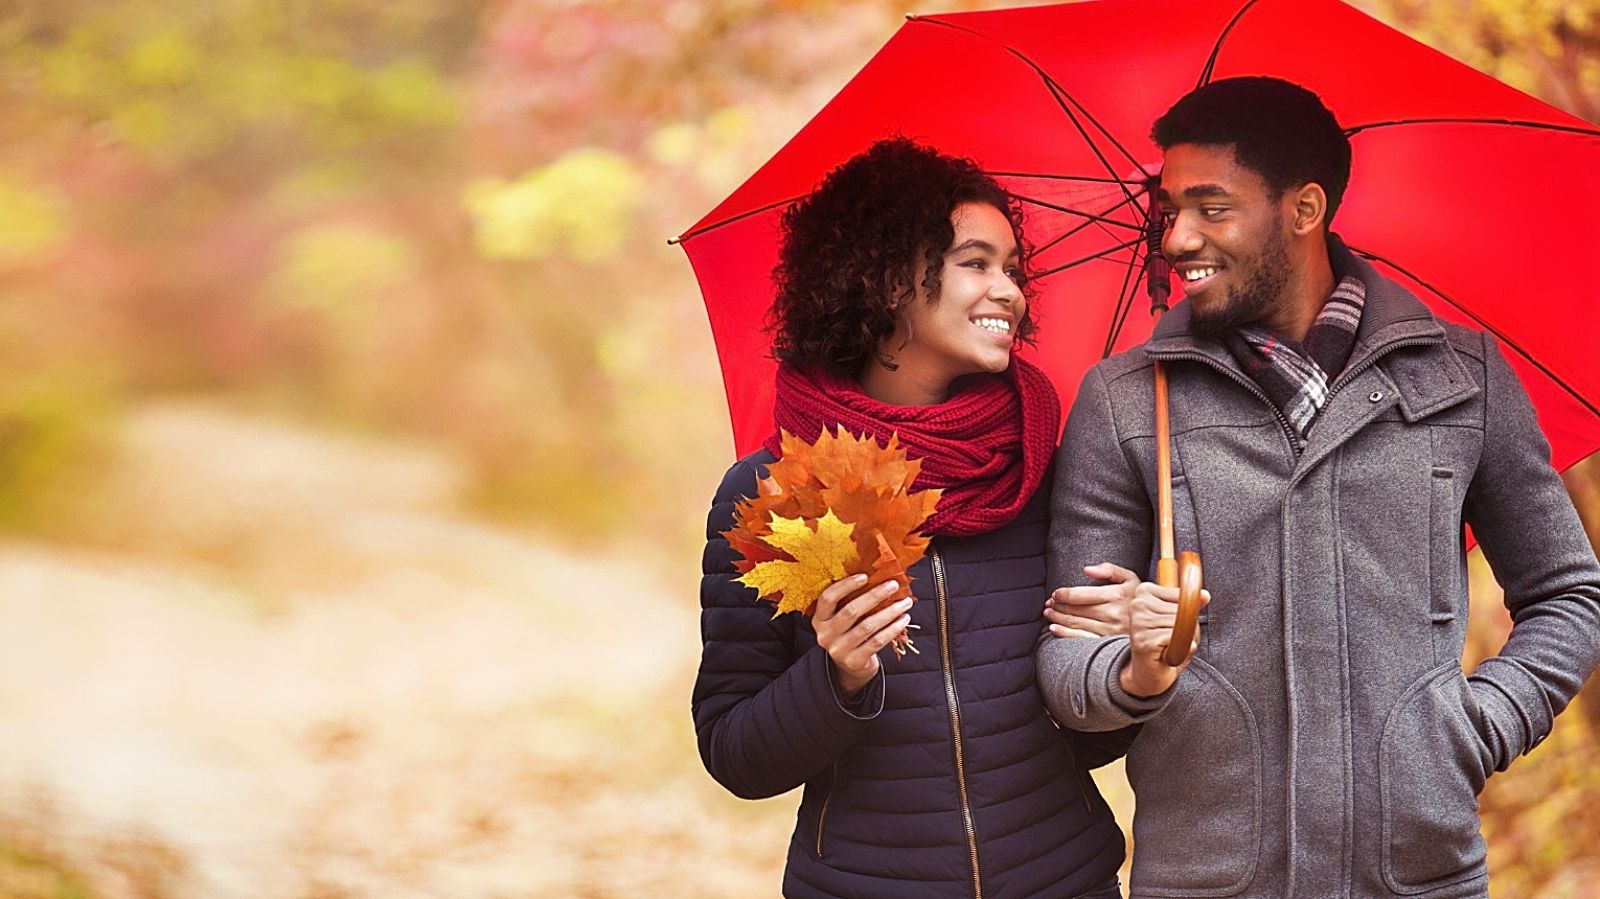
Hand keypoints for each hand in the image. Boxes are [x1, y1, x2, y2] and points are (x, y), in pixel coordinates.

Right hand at [813, 574, 913, 697]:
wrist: (849, 665)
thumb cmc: (849, 632)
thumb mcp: (840, 617)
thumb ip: (850, 600)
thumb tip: (876, 575)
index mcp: (819, 619)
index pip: (828, 598)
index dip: (845, 586)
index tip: (865, 576)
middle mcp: (825, 635)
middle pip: (851, 611)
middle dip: (875, 596)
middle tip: (893, 585)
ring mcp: (839, 650)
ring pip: (868, 626)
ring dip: (889, 612)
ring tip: (905, 602)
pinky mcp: (854, 661)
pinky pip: (877, 641)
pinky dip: (893, 629)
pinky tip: (903, 619)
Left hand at [1044, 562, 1136, 637]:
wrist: (1159, 626)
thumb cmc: (1140, 600)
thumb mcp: (1131, 579)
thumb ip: (1110, 570)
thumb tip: (1087, 570)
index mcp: (1115, 595)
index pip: (1080, 594)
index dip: (1063, 594)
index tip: (1055, 594)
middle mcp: (1112, 614)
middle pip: (1075, 609)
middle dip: (1057, 606)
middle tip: (1049, 603)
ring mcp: (1109, 631)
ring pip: (1075, 623)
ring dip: (1057, 618)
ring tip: (1049, 613)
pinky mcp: (1107, 644)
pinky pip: (1081, 639)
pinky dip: (1064, 634)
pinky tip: (1054, 628)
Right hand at [1119, 581, 1210, 697]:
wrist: (1146, 673)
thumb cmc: (1162, 644)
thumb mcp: (1177, 619)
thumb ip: (1190, 605)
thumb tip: (1205, 595)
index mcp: (1144, 592)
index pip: (1183, 595)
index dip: (1187, 612)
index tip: (1172, 623)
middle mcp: (1138, 604)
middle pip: (1183, 610)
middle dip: (1187, 628)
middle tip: (1172, 640)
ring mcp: (1139, 622)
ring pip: (1182, 624)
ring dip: (1184, 641)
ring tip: (1170, 647)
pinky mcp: (1144, 640)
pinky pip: (1178, 639)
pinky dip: (1180, 650)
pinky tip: (1167, 654)